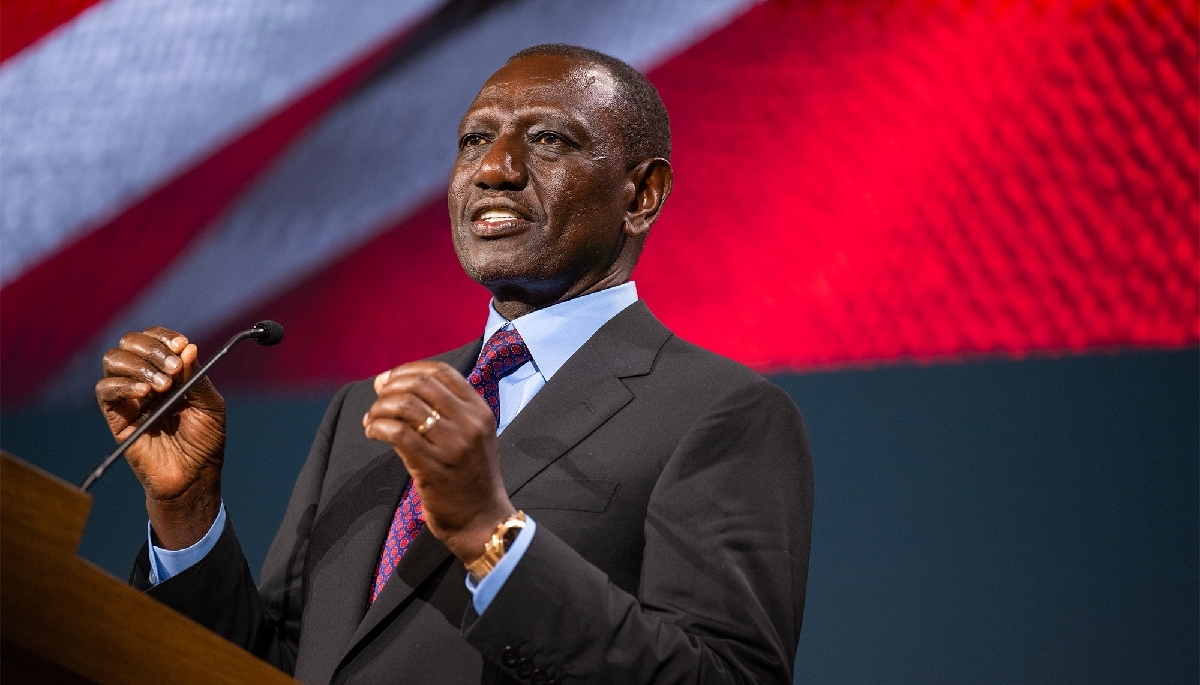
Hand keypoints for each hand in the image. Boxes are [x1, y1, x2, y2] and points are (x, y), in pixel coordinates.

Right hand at [95, 326, 225, 548]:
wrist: (193, 477)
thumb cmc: (205, 442)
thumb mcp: (210, 406)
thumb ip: (197, 377)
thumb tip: (187, 347)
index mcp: (169, 372)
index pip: (155, 339)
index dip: (164, 337)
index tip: (181, 345)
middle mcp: (146, 379)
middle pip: (129, 343)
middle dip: (151, 348)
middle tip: (173, 368)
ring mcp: (129, 396)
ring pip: (113, 360)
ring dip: (139, 366)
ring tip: (163, 386)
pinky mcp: (116, 416)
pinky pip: (105, 390)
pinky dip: (123, 385)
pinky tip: (145, 394)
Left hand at [362, 361, 515, 562]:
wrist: (483, 521)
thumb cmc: (473, 478)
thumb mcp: (476, 436)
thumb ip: (451, 411)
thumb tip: (400, 385)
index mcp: (480, 411)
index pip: (442, 372)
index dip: (409, 369)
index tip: (390, 379)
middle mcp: (469, 423)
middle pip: (421, 384)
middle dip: (390, 386)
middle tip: (377, 397)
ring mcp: (453, 445)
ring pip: (406, 405)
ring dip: (380, 408)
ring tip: (372, 419)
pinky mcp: (433, 467)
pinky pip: (397, 433)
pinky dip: (378, 427)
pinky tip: (373, 432)